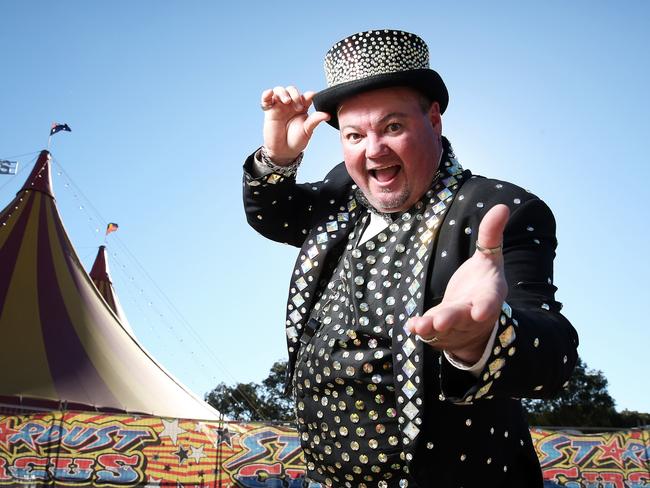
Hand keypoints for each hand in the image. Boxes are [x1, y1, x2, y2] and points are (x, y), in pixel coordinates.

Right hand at [261, 86, 329, 164]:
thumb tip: (327, 115)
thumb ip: (315, 120)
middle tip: (298, 107)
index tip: (310, 98)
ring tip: (287, 101)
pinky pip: (266, 98)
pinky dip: (267, 94)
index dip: (308, 95)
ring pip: (279, 90)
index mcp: (302, 107)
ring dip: (283, 93)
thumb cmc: (296, 140)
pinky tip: (269, 94)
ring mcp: (280, 107)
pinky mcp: (269, 110)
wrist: (284, 151)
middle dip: (295, 94)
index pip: (305, 96)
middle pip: (292, 90)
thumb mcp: (307, 131)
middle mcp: (291, 105)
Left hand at [406, 204, 510, 363]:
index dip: (486, 307)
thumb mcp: (489, 259)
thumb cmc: (482, 283)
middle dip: (451, 319)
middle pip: (462, 317)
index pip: (490, 302)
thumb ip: (491, 236)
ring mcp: (456, 327)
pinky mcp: (440, 334)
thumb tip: (502, 206)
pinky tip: (411, 326)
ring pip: (445, 329)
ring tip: (420, 326)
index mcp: (488, 295)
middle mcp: (472, 314)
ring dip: (432, 327)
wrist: (477, 319)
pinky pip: (431, 334)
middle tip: (441, 321)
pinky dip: (421, 330)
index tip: (480, 312)